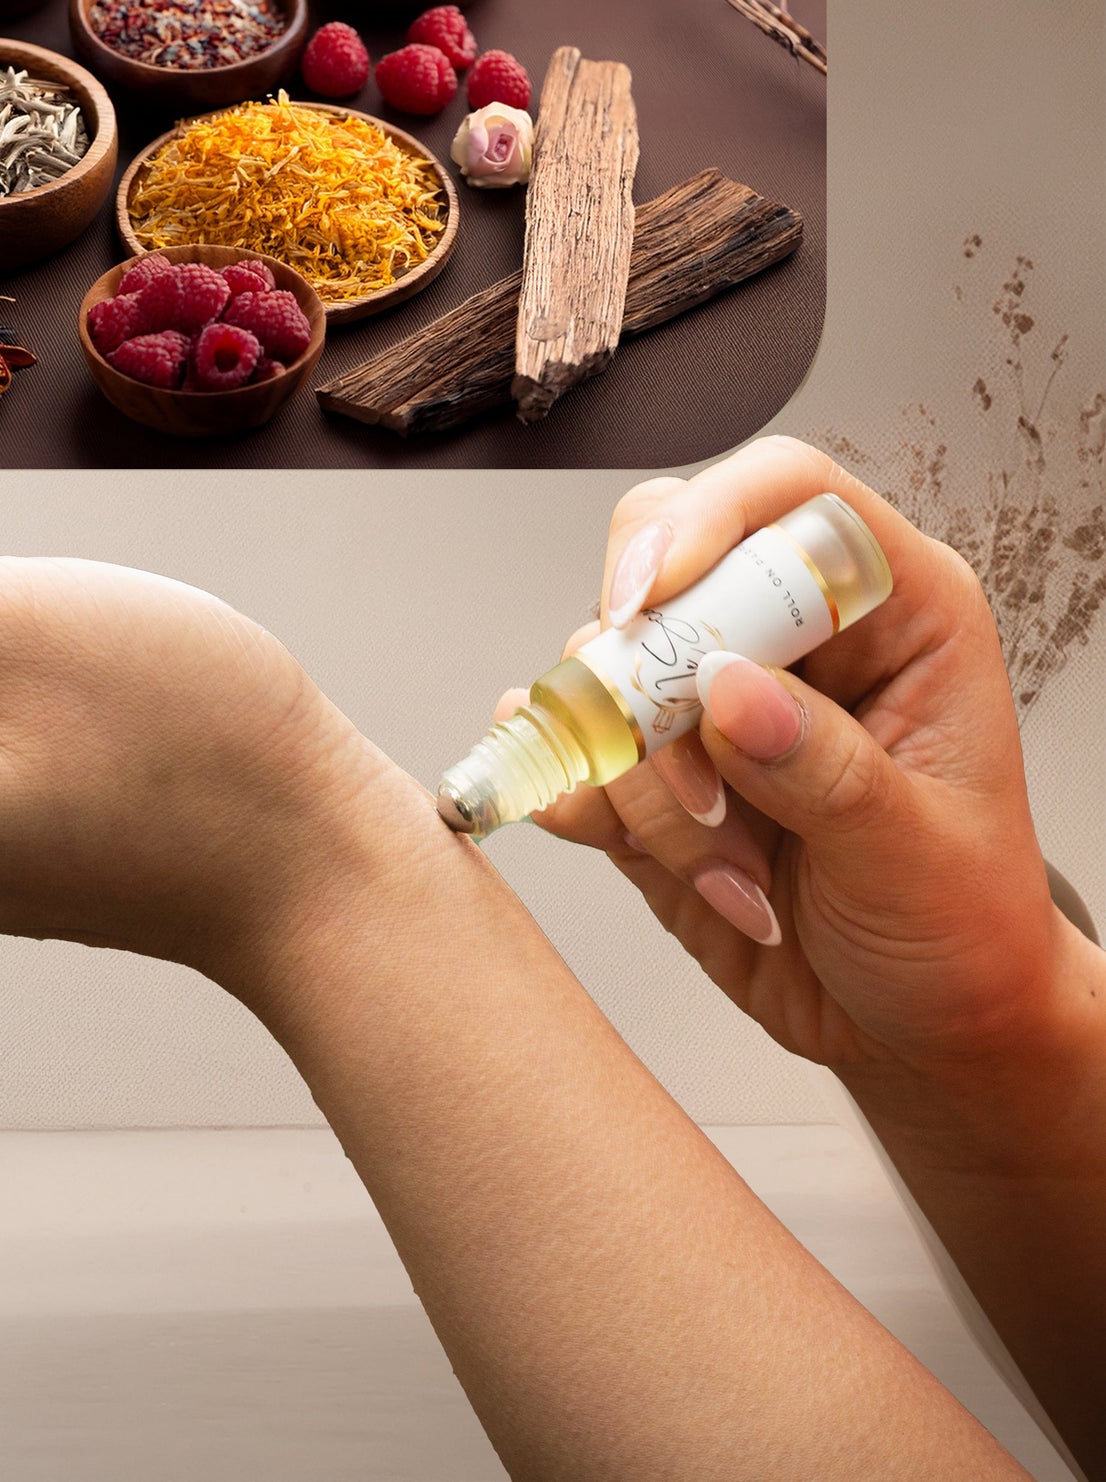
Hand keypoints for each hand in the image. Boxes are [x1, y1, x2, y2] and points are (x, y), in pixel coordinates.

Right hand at [511, 436, 1102, 1084]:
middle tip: (684, 766)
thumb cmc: (961, 931)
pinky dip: (577, 795)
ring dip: (639, 776)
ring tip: (726, 865)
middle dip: (644, 663)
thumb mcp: (920, 858)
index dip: (708, 520)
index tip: (648, 599)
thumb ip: (827, 771)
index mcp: (892, 611)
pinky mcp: (647, 763)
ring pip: (603, 666)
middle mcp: (790, 635)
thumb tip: (730, 688)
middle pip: (662, 555)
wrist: (916, 1031)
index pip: (789, 494)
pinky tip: (642, 854)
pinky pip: (565, 741)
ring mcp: (707, 696)